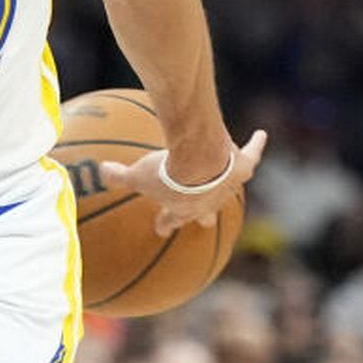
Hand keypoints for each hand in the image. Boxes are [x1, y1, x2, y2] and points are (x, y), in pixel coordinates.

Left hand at [101, 129, 267, 235]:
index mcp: (182, 208)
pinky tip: (261, 133)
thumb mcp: (136, 174)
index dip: (164, 223)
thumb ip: (119, 176)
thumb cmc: (166, 173)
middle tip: (203, 223)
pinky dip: (256, 144)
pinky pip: (251, 154)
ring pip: (230, 188)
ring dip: (229, 183)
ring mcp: (227, 186)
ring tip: (236, 178)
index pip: (171, 219)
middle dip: (203, 218)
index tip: (160, 229)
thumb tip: (101, 173)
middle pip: (206, 214)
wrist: (198, 159)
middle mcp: (208, 202)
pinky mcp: (242, 166)